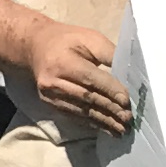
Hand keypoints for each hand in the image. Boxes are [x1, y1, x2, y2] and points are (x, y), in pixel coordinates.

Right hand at [19, 17, 136, 137]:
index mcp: (62, 61)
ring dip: (103, 121)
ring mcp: (49, 95)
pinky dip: (92, 123)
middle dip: (110, 109)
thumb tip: (130, 73)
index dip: (110, 90)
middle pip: (86, 97)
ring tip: (121, 128)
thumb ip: (108, 53)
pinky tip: (106, 128)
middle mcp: (53, 81)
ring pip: (81, 110)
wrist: (35, 47)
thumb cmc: (67, 40)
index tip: (127, 101)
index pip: (90, 78)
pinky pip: (74, 115)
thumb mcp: (89, 38)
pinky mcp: (50, 103)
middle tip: (128, 118)